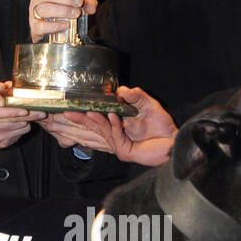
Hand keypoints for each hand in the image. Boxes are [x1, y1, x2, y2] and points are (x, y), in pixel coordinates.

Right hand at [0, 109, 46, 149]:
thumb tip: (9, 85)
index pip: (4, 113)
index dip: (17, 111)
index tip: (27, 109)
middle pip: (16, 121)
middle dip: (31, 116)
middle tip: (42, 113)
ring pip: (20, 127)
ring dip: (25, 121)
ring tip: (27, 117)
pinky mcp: (1, 144)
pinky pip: (19, 135)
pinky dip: (20, 129)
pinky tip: (17, 125)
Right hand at [29, 0, 97, 39]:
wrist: (49, 31)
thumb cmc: (61, 10)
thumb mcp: (75, 2)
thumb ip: (86, 2)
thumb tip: (91, 6)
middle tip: (79, 2)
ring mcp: (34, 11)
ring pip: (44, 8)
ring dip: (63, 11)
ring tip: (76, 13)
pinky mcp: (35, 26)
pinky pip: (42, 25)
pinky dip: (55, 25)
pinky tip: (65, 25)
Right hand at [42, 87, 176, 162]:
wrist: (173, 140)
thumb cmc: (161, 125)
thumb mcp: (148, 104)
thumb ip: (135, 96)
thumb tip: (120, 89)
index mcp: (117, 125)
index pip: (97, 119)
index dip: (85, 114)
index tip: (72, 106)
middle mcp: (116, 136)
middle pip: (94, 127)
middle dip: (81, 120)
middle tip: (67, 112)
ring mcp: (119, 145)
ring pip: (103, 131)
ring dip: (96, 121)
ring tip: (89, 112)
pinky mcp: (125, 151)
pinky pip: (115, 136)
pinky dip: (113, 126)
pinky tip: (112, 116)